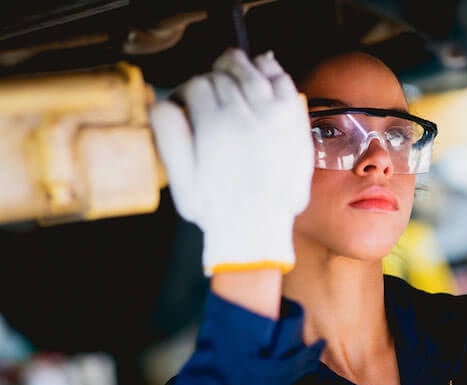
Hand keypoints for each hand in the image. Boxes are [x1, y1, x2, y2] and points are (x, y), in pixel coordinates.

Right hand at [150, 49, 313, 275]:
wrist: (258, 228)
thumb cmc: (217, 210)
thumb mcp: (180, 181)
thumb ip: (170, 139)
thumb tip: (163, 103)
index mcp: (214, 127)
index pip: (199, 85)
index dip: (190, 90)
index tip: (190, 101)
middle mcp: (245, 116)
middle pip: (224, 76)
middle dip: (213, 80)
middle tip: (211, 92)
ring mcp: (274, 116)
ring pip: (252, 70)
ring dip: (239, 66)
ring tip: (232, 70)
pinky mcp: (294, 121)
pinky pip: (283, 81)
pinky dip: (271, 71)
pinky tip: (263, 71)